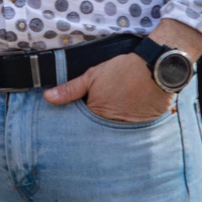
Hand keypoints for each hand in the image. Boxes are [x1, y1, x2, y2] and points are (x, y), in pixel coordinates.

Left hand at [44, 53, 173, 122]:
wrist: (154, 69)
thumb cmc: (121, 71)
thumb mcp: (91, 76)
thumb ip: (70, 89)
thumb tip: (48, 97)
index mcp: (96, 113)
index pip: (82, 125)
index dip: (79, 120)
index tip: (78, 117)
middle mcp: (112, 125)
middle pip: (98, 130)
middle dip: (94, 128)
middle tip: (96, 119)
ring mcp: (129, 127)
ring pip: (114, 133)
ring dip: (111, 129)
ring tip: (112, 120)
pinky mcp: (143, 127)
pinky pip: (131, 132)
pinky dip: (128, 128)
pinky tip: (128, 117)